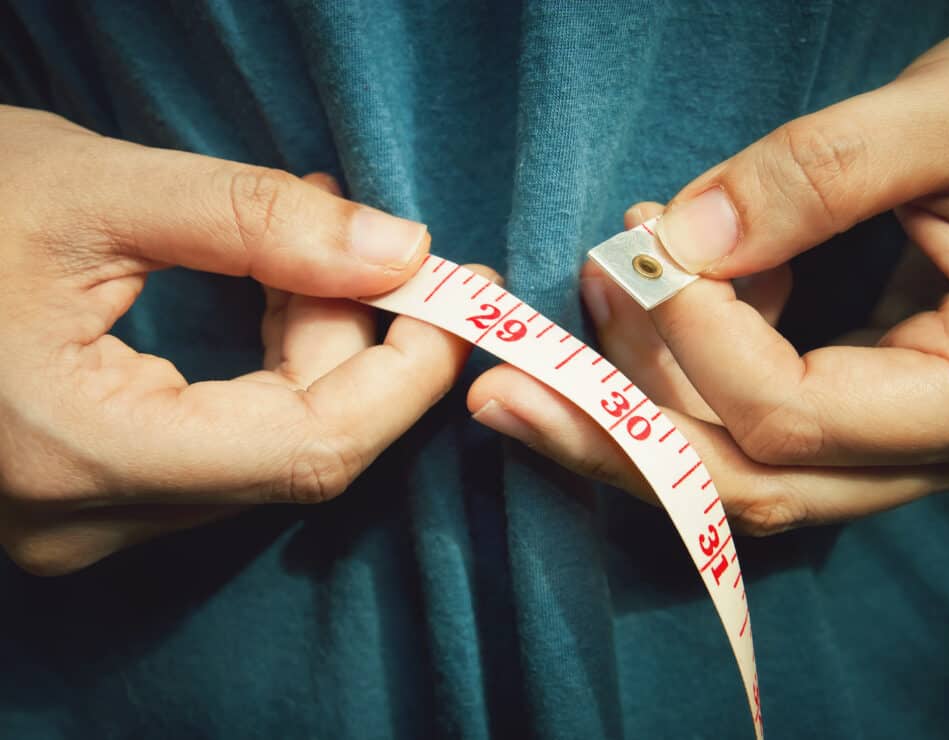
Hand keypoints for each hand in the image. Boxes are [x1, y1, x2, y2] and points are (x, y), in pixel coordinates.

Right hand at [0, 106, 483, 574]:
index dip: (407, 375)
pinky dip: (265, 370)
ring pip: (266, 447)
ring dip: (310, 349)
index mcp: (82, 451)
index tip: (459, 300)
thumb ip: (259, 221)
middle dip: (357, 343)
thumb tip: (400, 250)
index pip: (314, 448)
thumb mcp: (93, 189)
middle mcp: (87, 517)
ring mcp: (86, 518)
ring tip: (300, 249)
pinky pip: (223, 445)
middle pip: (299, 448)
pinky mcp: (90, 494)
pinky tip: (265, 294)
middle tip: (371, 243)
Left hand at [468, 14, 948, 533]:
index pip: (792, 415)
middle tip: (498, 400)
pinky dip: (689, 372)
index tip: (646, 248)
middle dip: (612, 440)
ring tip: (582, 303)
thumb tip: (678, 243)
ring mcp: (907, 437)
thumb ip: (821, 176)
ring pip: (745, 465)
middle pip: (748, 485)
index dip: (698, 337)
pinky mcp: (877, 404)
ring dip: (641, 399)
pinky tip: (652, 296)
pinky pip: (761, 422)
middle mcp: (944, 447)